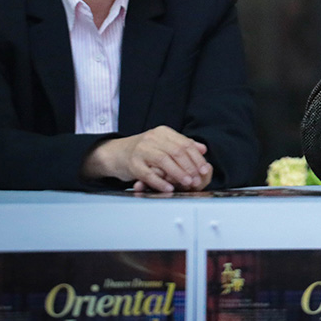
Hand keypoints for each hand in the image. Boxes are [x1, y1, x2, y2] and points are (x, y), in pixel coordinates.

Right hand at [83, 125, 212, 191]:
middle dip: (190, 167)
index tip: (205, 169)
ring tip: (187, 183)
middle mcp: (152, 138)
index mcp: (163, 132)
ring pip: (164, 161)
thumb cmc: (143, 150)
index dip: (197, 158)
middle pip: (176, 152)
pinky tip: (169, 188)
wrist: (115, 153)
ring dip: (178, 173)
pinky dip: (160, 182)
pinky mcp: (132, 163)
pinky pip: (148, 173)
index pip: (185, 144)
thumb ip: (182, 144)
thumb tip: (203, 149)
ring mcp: (141, 150)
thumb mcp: (163, 143)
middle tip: (198, 179)